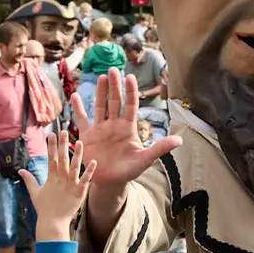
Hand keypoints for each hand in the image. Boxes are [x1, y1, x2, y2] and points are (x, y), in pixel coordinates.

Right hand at [22, 130, 95, 241]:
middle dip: (63, 145)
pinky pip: (85, 180)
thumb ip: (29, 180)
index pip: (51, 158)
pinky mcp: (79, 193)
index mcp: (51, 178)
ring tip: (80, 142)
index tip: (51, 134)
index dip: (51, 146)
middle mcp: (61, 179)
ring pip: (74, 167)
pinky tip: (93, 162)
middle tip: (64, 131)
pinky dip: (89, 171)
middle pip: (62, 159)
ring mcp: (71, 185)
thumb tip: (20, 170)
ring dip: (77, 154)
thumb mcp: (35, 193)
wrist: (53, 223)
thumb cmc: (44, 208)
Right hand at [71, 68, 180, 187]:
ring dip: (100, 92)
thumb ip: (159, 148)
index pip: (130, 105)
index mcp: (128, 128)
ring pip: (100, 106)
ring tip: (101, 77)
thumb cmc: (129, 171)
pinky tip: (74, 96)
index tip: (130, 76)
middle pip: (114, 101)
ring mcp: (101, 129)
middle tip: (113, 70)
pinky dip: (78, 109)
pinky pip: (82, 120)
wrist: (110, 182)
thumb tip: (179, 141)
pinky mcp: (88, 136)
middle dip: (114, 86)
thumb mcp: (145, 159)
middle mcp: (115, 124)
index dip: (130, 91)